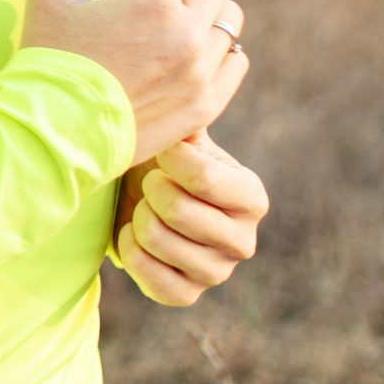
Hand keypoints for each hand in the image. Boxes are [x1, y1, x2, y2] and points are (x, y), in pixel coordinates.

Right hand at [17, 0, 249, 164]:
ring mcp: (200, 74)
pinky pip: (236, 61)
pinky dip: (216, 49)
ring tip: (166, 23)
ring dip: (200, 8)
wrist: (52, 135)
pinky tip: (183, 54)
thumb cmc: (48, 60)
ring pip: (229, 17)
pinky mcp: (205, 107)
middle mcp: (186, 35)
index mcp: (150, 1)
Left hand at [116, 126, 267, 305]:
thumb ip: (190, 115)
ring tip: (144, 207)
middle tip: (149, 183)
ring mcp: (218, 273)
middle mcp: (244, 240)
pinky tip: (132, 235)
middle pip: (178, 210)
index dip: (168, 159)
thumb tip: (197, 88)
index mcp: (251, 197)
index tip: (161, 153)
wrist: (143, 198)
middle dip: (150, 190)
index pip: (203, 176)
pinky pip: (154, 281)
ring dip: (138, 219)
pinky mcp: (189, 295)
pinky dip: (132, 254)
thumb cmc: (165, 161)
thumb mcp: (182, 136)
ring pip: (159, 242)